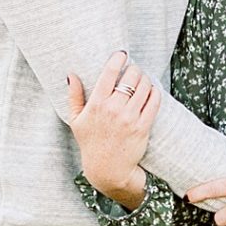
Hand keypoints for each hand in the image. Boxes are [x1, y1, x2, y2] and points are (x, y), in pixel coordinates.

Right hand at [64, 52, 160, 205]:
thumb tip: (71, 75)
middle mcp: (113, 109)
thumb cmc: (91, 144)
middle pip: (131, 77)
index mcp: (96, 104)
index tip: (122, 55)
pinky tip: (151, 91)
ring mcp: (129, 118)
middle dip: (134, 70)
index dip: (117, 60)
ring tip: (143, 80)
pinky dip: (155, 92)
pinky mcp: (143, 127)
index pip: (109, 73)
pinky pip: (154, 101)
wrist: (108, 169)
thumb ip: (74, 96)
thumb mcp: (76, 121)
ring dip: (145, 79)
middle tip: (134, 71)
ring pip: (144, 87)